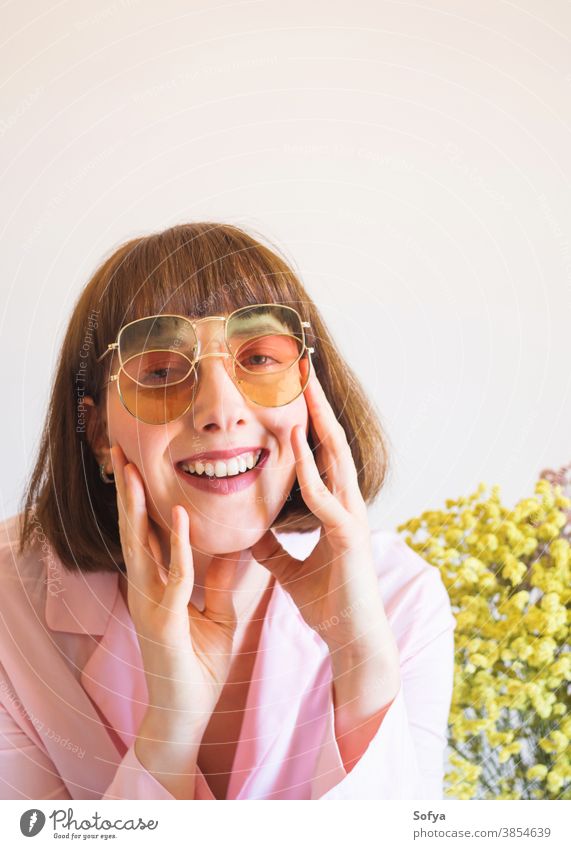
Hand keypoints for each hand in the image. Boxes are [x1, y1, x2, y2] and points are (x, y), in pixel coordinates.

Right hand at [111, 443, 242, 735]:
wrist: (187, 715)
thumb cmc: (197, 666)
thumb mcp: (217, 614)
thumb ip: (220, 578)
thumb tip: (236, 543)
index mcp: (156, 584)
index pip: (147, 532)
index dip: (144, 497)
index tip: (142, 461)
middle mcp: (146, 588)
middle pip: (134, 529)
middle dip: (128, 490)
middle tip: (122, 449)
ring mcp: (149, 604)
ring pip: (141, 546)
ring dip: (139, 507)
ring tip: (134, 469)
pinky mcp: (163, 621)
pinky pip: (174, 577)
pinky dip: (180, 547)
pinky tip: (183, 518)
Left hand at [250, 370, 398, 676]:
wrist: (350, 638)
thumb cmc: (328, 602)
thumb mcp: (289, 569)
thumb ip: (274, 548)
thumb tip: (253, 534)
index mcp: (336, 508)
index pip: (322, 455)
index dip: (310, 422)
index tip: (295, 391)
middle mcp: (347, 504)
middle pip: (333, 443)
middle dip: (318, 405)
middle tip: (304, 367)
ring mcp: (351, 516)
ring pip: (336, 458)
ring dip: (319, 420)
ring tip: (306, 386)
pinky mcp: (347, 535)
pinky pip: (324, 496)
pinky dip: (310, 467)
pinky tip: (296, 442)